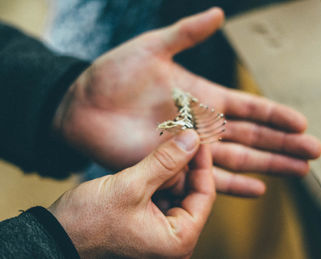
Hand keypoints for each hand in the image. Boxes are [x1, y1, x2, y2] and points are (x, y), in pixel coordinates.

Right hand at [49, 130, 214, 257]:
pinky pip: (162, 200)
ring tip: (157, 155)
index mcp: (178, 240)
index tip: (197, 138)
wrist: (53, 238)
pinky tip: (146, 169)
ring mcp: (161, 236)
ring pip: (177, 195)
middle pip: (192, 194)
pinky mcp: (147, 228)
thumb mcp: (131, 186)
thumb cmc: (88, 221)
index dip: (202, 163)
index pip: (205, 195)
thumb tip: (193, 139)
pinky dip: (157, 182)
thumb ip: (165, 161)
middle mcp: (174, 243)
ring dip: (168, 173)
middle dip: (183, 168)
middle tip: (176, 140)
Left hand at [53, 7, 320, 197]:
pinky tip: (258, 190)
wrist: (82, 105)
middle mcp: (203, 125)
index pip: (248, 108)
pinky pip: (210, 180)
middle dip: (283, 144)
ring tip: (299, 171)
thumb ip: (187, 33)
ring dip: (269, 165)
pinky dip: (234, 185)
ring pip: (239, 160)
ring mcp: (191, 149)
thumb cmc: (113, 74)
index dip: (275, 115)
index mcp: (203, 97)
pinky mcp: (173, 166)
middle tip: (314, 152)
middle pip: (252, 137)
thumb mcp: (153, 46)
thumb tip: (219, 13)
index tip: (301, 122)